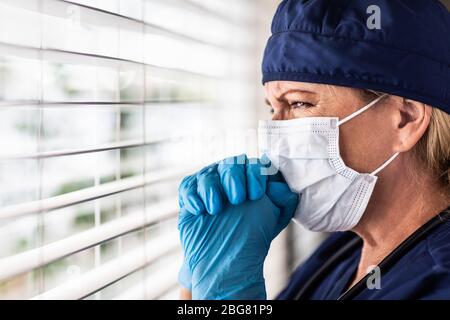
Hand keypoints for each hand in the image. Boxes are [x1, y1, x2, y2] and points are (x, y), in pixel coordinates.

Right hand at [177, 155, 298, 298]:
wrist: (225, 261)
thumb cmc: (251, 237)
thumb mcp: (275, 218)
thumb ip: (282, 198)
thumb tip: (279, 185)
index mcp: (251, 177)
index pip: (253, 165)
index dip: (255, 176)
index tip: (256, 194)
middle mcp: (230, 176)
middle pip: (230, 164)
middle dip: (234, 179)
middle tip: (237, 199)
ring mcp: (209, 184)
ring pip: (208, 174)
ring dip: (212, 189)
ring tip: (215, 209)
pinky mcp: (190, 194)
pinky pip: (188, 187)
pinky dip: (193, 196)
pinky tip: (200, 210)